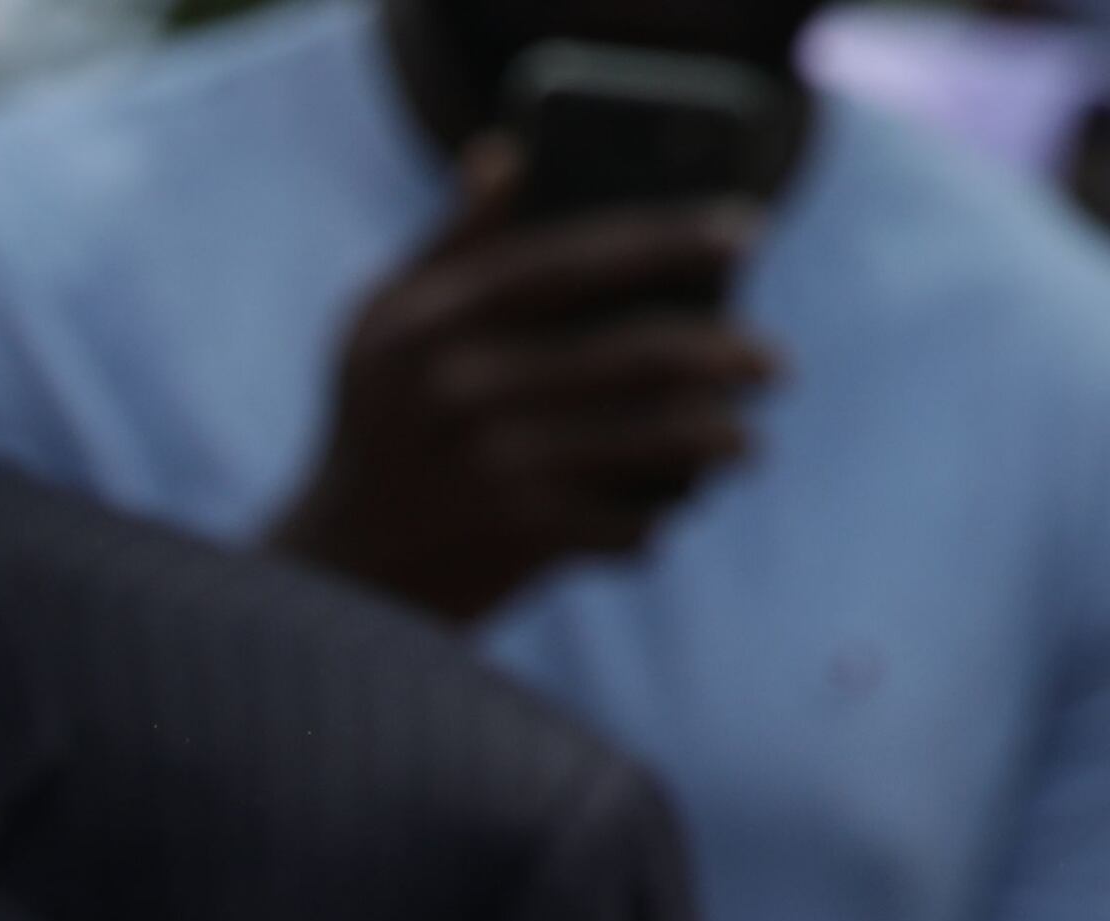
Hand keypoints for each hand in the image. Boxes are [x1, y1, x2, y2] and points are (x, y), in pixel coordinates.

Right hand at [270, 139, 779, 627]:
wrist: (334, 575)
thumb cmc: (375, 432)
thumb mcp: (382, 326)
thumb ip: (447, 245)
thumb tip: (504, 156)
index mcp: (436, 319)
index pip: (577, 260)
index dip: (670, 239)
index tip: (748, 230)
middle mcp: (462, 385)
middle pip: (635, 353)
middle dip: (725, 353)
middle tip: (774, 362)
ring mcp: (491, 464)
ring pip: (649, 441)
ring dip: (716, 442)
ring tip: (745, 443)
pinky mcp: (514, 537)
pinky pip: (625, 522)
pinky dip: (657, 520)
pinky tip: (669, 512)